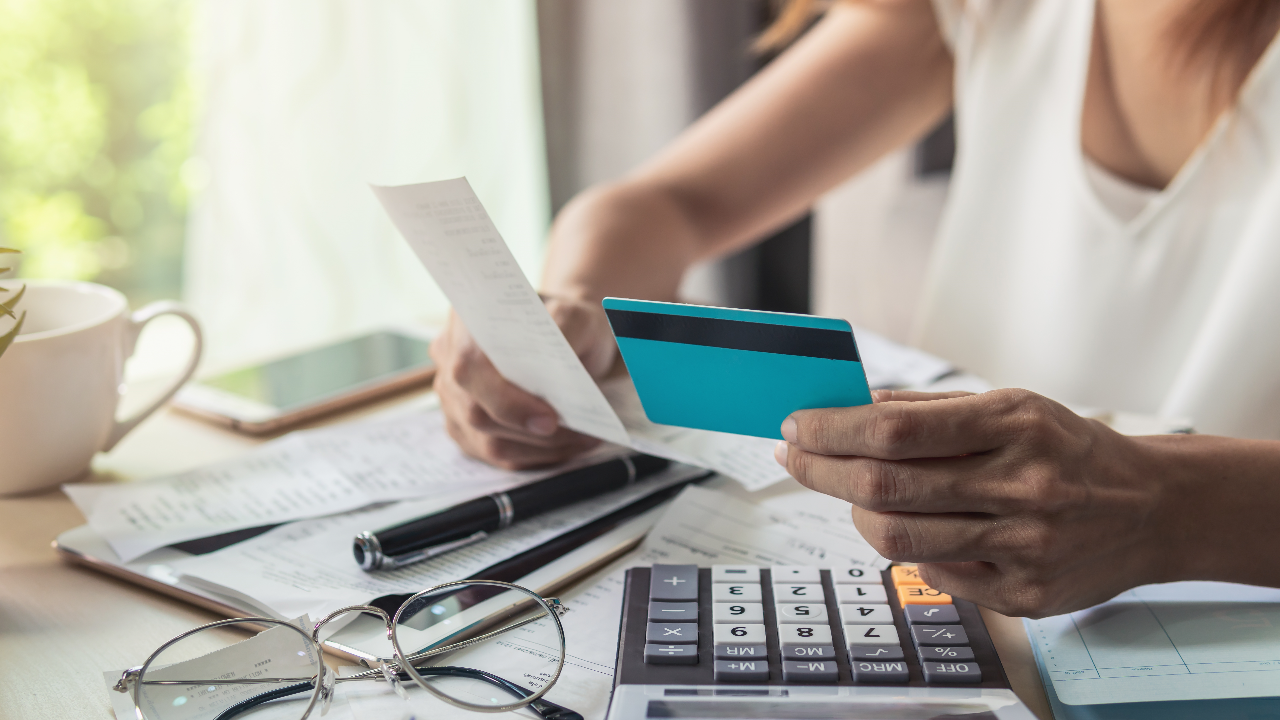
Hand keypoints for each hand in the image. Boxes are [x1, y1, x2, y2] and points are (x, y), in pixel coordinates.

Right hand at [430, 297, 614, 468]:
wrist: (569, 333)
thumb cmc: (568, 322)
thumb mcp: (576, 315)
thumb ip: (566, 331)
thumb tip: (557, 369)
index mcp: (468, 321)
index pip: (469, 369)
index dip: (505, 401)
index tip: (550, 420)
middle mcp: (450, 358)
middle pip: (475, 413)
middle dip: (530, 433)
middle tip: (581, 434)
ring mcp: (454, 396)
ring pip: (486, 441)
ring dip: (540, 449)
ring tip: (585, 441)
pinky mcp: (466, 426)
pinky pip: (495, 453)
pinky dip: (535, 456)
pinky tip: (569, 446)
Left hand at [774, 388, 1182, 616]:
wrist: (1153, 509)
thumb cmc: (1067, 449)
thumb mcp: (1010, 406)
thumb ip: (928, 410)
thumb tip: (847, 409)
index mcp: (1015, 424)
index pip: (895, 430)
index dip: (832, 430)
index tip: (797, 425)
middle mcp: (1023, 485)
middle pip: (885, 486)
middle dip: (821, 470)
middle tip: (795, 456)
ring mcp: (1024, 547)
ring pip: (898, 538)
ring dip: (855, 511)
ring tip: (851, 491)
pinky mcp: (1024, 595)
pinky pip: (932, 572)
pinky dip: (908, 546)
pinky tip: (915, 524)